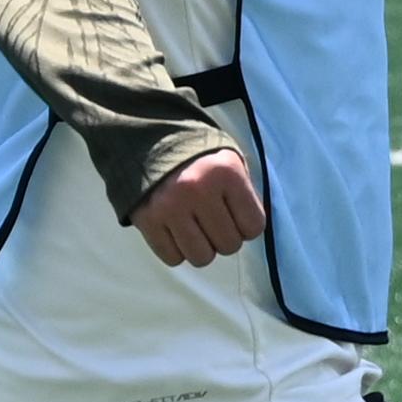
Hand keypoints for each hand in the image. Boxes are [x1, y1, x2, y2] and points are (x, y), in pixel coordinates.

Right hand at [131, 145, 268, 269]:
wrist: (150, 144)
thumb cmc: (200, 159)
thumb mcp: (231, 163)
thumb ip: (245, 195)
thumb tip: (250, 230)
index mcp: (226, 174)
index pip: (253, 226)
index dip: (247, 226)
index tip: (236, 216)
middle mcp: (198, 191)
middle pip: (229, 245)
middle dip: (224, 237)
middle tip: (213, 221)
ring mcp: (170, 207)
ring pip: (201, 257)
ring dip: (202, 248)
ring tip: (196, 229)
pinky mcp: (147, 221)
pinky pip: (172, 258)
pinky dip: (177, 251)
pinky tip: (176, 231)